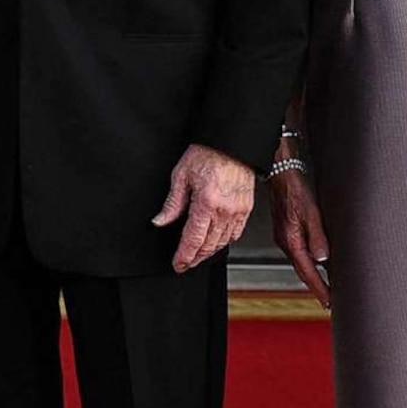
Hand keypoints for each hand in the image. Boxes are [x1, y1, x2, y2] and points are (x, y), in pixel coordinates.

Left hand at [151, 144, 256, 274]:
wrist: (232, 142)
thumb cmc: (207, 153)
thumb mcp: (181, 175)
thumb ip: (172, 203)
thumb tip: (160, 221)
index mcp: (206, 203)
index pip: (193, 239)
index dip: (184, 256)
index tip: (178, 264)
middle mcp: (224, 210)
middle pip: (208, 245)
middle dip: (195, 258)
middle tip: (185, 264)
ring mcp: (238, 211)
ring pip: (222, 242)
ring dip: (209, 252)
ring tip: (198, 256)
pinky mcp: (246, 208)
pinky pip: (236, 233)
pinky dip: (224, 242)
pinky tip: (216, 243)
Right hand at [271, 167, 331, 308]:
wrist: (281, 177)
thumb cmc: (294, 191)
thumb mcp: (311, 214)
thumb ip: (318, 237)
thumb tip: (323, 258)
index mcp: (291, 242)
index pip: (307, 272)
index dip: (319, 289)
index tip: (328, 302)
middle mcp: (286, 243)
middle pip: (303, 272)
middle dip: (316, 287)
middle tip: (328, 300)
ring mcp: (286, 238)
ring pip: (301, 263)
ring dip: (313, 276)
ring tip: (326, 286)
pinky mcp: (287, 232)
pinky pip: (299, 253)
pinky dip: (309, 262)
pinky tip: (317, 262)